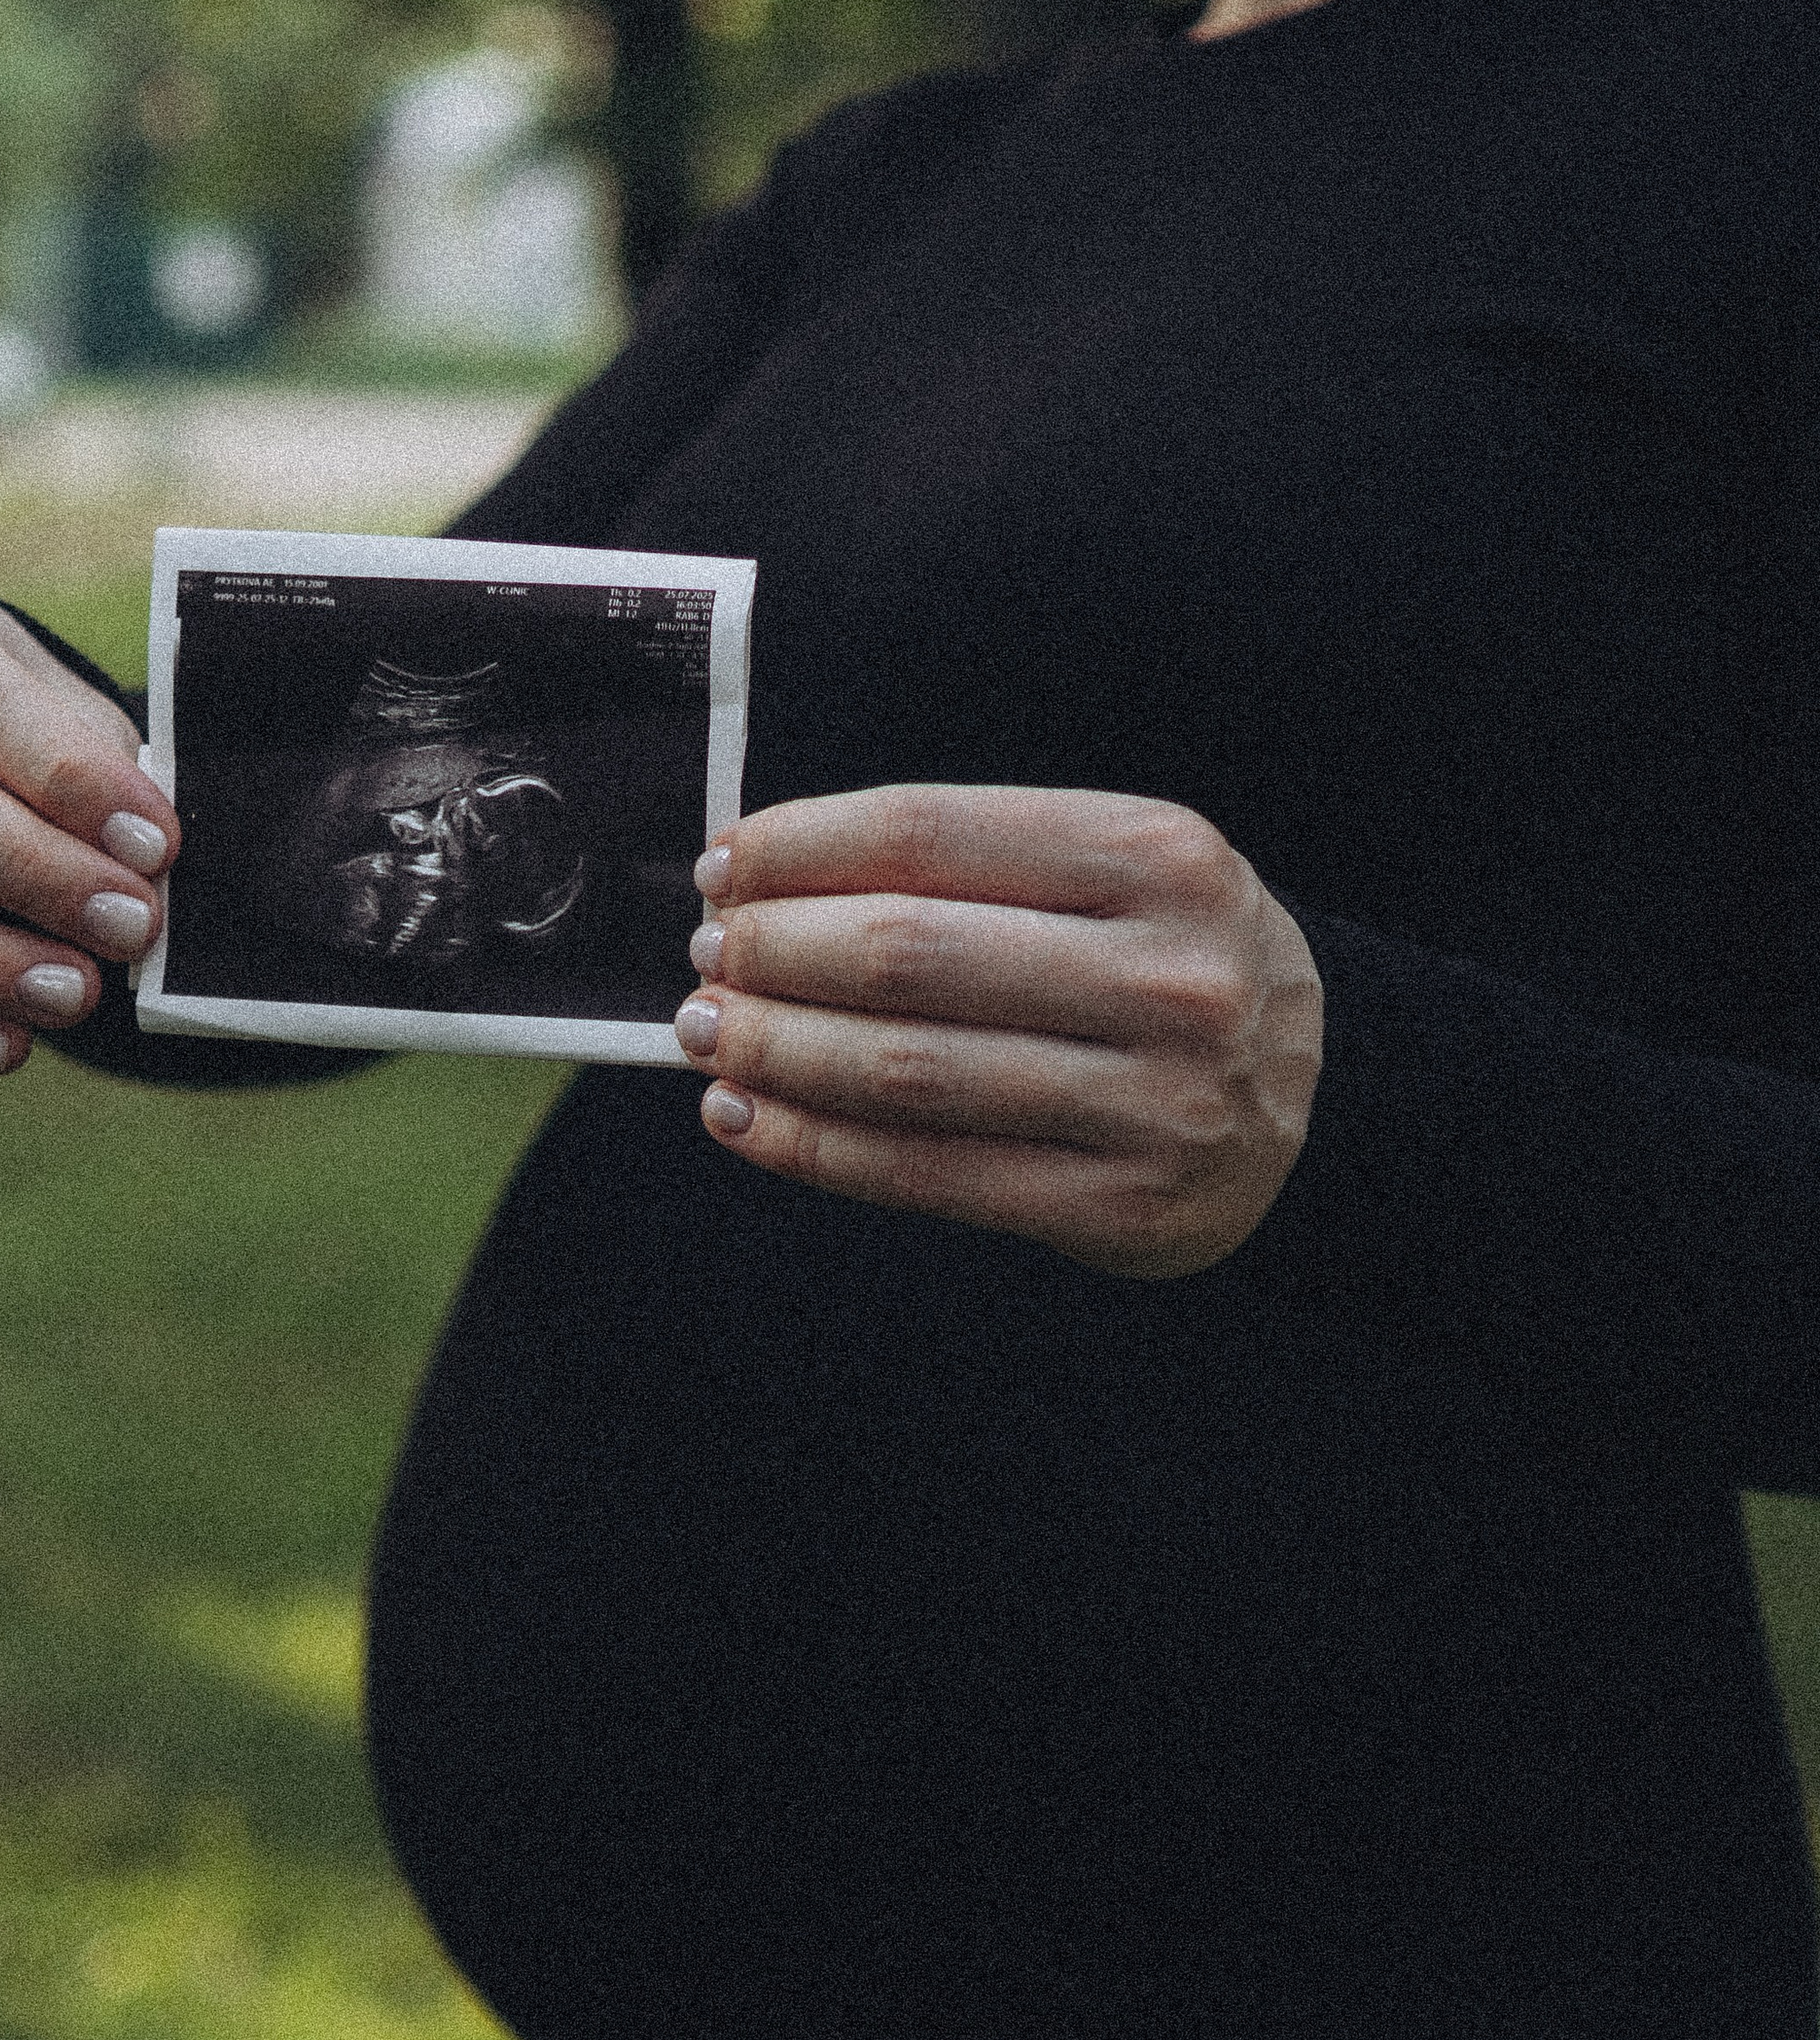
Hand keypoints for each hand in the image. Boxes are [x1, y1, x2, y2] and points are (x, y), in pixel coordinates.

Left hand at [673, 785, 1322, 1280]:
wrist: (1330, 1107)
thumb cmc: (1175, 968)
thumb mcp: (1123, 875)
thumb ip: (977, 867)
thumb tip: (768, 883)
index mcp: (1158, 857)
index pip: (932, 833)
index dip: (801, 848)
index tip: (727, 868)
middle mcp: (1166, 975)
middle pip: (906, 955)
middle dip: (775, 954)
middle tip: (709, 959)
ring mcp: (1151, 1100)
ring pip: (906, 1072)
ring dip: (776, 1051)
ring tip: (710, 1036)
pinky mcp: (1120, 1206)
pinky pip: (928, 1174)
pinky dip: (815, 1147)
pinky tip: (747, 1118)